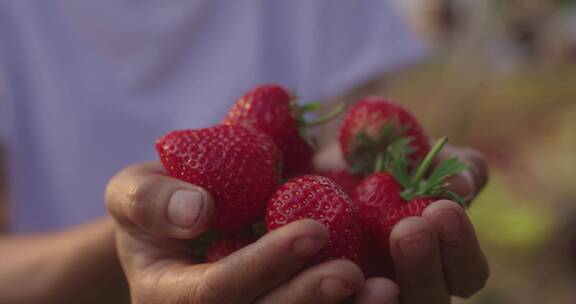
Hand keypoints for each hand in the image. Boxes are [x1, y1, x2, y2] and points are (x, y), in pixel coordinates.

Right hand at [106, 161, 398, 303]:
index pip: (217, 292)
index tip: (314, 231)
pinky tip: (390, 287)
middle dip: (309, 301)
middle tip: (357, 276)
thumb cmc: (159, 203)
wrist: (186, 220)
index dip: (265, 264)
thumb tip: (196, 212)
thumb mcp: (134, 190)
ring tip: (386, 291)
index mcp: (170, 298)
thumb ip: (150, 201)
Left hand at [315, 142, 489, 303]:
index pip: (466, 273)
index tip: (444, 209)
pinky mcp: (324, 293)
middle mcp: (406, 284)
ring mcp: (362, 292)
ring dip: (375, 295)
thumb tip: (461, 184)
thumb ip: (447, 163)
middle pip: (429, 302)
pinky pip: (326, 301)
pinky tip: (317, 260)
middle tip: (410, 230)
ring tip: (359, 263)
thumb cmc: (378, 156)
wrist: (315, 158)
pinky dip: (324, 288)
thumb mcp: (414, 150)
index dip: (461, 249)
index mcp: (438, 257)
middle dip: (423, 269)